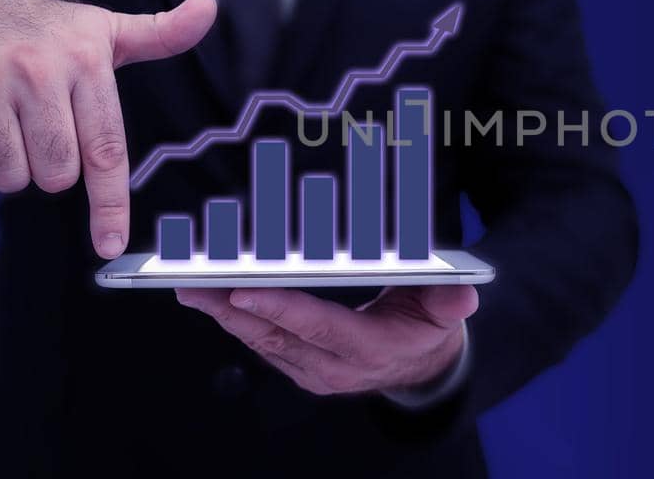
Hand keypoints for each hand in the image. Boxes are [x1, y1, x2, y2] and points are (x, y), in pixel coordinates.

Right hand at [0, 0, 216, 256]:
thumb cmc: (43, 29)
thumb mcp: (104, 29)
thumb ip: (161, 33)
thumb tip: (207, 8)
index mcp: (85, 61)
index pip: (106, 149)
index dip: (110, 204)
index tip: (110, 244)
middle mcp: (36, 71)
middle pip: (56, 173)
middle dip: (51, 170)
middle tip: (41, 134)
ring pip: (9, 176)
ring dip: (9, 167)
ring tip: (7, 127)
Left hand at [176, 285, 478, 395]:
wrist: (421, 368)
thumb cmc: (427, 329)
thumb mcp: (446, 313)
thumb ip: (451, 303)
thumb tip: (463, 295)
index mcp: (368, 350)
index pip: (319, 328)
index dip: (281, 309)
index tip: (244, 291)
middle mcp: (333, 366)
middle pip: (275, 337)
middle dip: (230, 310)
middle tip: (195, 283)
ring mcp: (312, 369)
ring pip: (260, 342)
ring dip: (222, 315)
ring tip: (190, 286)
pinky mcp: (298, 365)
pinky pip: (261, 343)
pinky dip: (234, 319)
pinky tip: (211, 297)